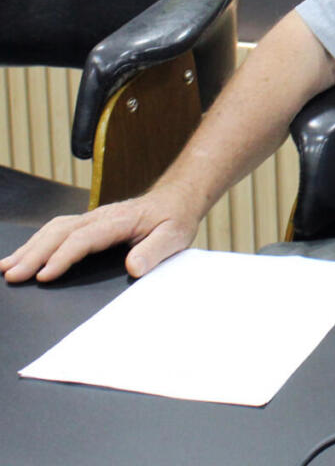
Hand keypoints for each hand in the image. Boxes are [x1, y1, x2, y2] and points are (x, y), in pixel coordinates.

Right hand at [0, 186, 198, 283]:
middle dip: (34, 253)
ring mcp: (92, 218)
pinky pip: (57, 230)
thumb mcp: (174, 236)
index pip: (84, 238)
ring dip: (30, 247)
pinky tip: (21, 256)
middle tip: (12, 275)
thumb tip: (133, 267)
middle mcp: (101, 216)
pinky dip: (36, 242)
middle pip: (61, 232)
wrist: (177, 199)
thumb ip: (155, 251)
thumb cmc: (175, 220)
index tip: (44, 276)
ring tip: (5, 268)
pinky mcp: (89, 223)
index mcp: (119, 220)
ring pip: (54, 229)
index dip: (63, 256)